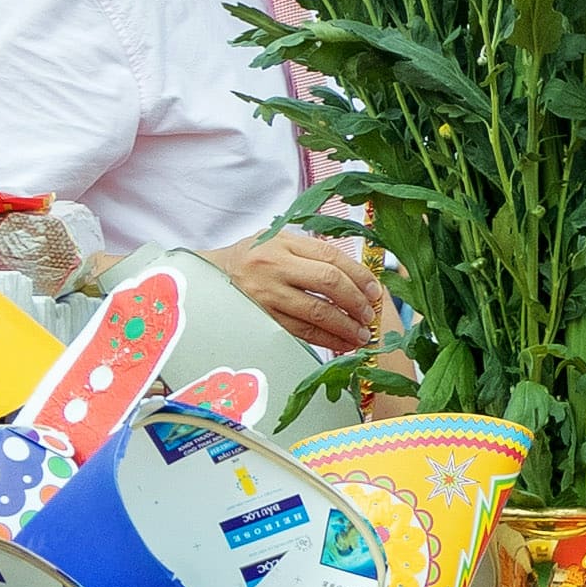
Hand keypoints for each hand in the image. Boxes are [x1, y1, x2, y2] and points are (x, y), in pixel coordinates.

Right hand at [215, 231, 392, 352]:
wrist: (210, 276)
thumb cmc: (254, 258)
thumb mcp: (280, 243)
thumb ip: (313, 255)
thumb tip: (359, 280)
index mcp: (284, 242)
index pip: (332, 257)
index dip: (360, 276)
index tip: (375, 292)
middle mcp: (274, 265)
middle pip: (328, 282)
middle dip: (356, 302)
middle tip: (370, 315)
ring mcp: (266, 294)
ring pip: (316, 312)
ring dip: (345, 327)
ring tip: (362, 335)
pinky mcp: (261, 319)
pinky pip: (300, 332)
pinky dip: (326, 340)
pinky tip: (342, 344)